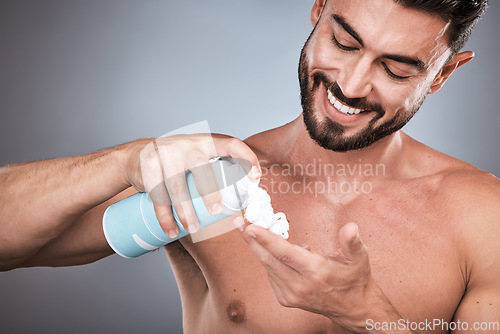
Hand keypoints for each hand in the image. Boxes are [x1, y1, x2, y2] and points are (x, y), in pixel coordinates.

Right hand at [121, 134, 260, 237]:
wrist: (137, 155)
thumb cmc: (178, 164)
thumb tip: (241, 212)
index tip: (255, 177)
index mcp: (207, 142)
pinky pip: (157, 193)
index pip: (231, 144)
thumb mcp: (198, 161)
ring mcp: (166, 153)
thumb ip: (216, 176)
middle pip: (201, 167)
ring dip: (185, 211)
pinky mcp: (148, 164)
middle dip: (210, 190)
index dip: (246, 157)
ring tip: (193, 229)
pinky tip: (172, 230)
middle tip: (216, 211)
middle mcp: (188, 144)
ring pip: (177, 185)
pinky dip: (164, 216)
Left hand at [242, 222, 392, 330]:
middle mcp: (300, 285)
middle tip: (239, 221)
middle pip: (268, 259)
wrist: (353, 308)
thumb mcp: (359, 258)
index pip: (285, 253)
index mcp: (315, 272)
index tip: (251, 227)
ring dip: (256, 247)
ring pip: (267, 266)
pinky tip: (275, 249)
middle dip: (251, 239)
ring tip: (249, 229)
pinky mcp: (286, 298)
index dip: (266, 239)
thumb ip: (352, 242)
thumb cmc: (354, 279)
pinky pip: (271, 274)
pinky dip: (269, 260)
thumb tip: (351, 227)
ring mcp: (291, 294)